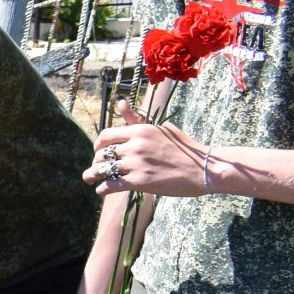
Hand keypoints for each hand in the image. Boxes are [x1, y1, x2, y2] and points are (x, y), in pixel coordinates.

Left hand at [86, 102, 208, 197]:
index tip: (99, 151)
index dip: (98, 145)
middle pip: (101, 154)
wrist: (204, 168)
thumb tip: (119, 104)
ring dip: (92, 176)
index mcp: (140, 131)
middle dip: (96, 162)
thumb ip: (138, 120)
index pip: (105, 135)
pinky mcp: (139, 181)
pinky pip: (110, 185)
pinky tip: (102, 190)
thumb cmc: (184, 148)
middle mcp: (135, 145)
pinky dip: (102, 189)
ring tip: (90, 180)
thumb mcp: (161, 128)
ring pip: (101, 170)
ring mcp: (136, 163)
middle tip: (96, 169)